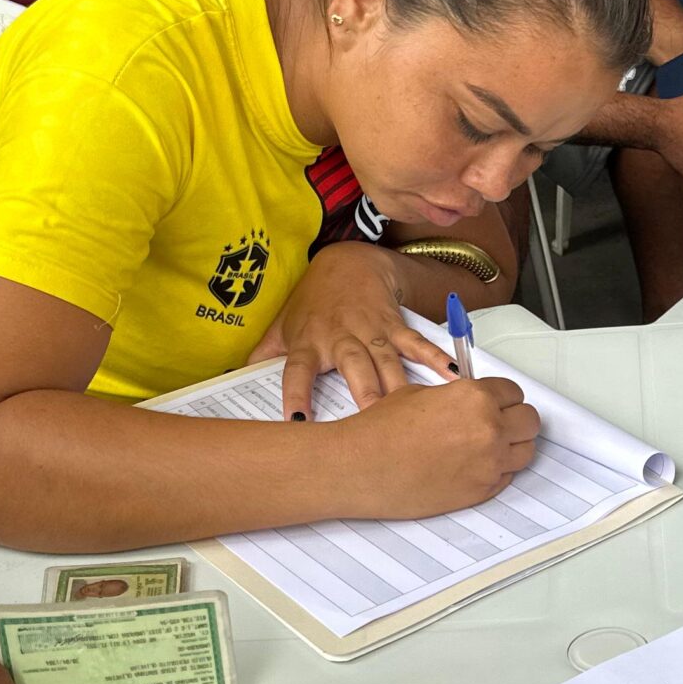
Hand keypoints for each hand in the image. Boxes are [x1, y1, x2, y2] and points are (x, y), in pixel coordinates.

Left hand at [257, 243, 456, 416]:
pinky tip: (451, 375)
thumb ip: (263, 356)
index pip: (297, 371)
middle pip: (353, 367)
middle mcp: (340, 337)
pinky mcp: (393, 324)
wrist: (347, 262)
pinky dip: (435, 357)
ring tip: (413, 408)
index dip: (296, 395)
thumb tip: (230, 382)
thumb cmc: (314, 302)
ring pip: (386, 359)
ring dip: (399, 384)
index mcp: (309, 343)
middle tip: (373, 419)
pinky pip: (415, 342)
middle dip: (363, 392)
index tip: (296, 421)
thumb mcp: (283, 326)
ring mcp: (369, 330)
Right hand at [341, 375, 537, 516]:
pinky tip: (473, 465)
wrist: (360, 466)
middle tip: (498, 422)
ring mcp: (488, 463)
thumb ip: (459, 398)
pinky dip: (497, 470)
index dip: (503, 397)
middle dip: (515, 420)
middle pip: (529, 421)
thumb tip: (473, 402)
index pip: (514, 392)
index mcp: (475, 398)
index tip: (496, 402)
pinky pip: (507, 477)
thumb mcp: (421, 395)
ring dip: (512, 446)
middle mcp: (489, 429)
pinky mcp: (481, 491)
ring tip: (488, 446)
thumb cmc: (380, 432)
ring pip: (526, 451)